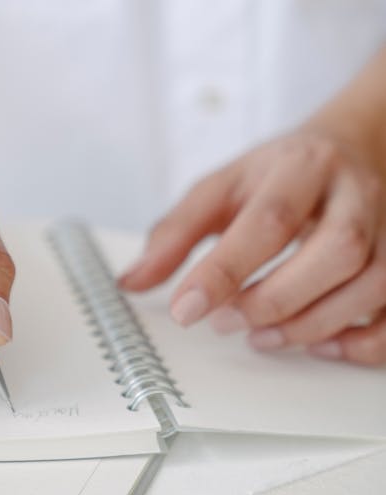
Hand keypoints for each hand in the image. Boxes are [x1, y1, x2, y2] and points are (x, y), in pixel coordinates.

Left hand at [119, 129, 385, 364]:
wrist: (348, 148)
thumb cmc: (279, 174)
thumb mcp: (220, 188)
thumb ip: (175, 233)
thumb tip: (133, 282)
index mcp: (301, 166)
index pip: (270, 218)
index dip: (226, 269)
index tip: (186, 308)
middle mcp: (354, 194)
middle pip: (336, 250)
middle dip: (276, 299)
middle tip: (227, 322)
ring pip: (372, 282)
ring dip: (313, 324)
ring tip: (262, 337)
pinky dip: (361, 341)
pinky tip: (319, 345)